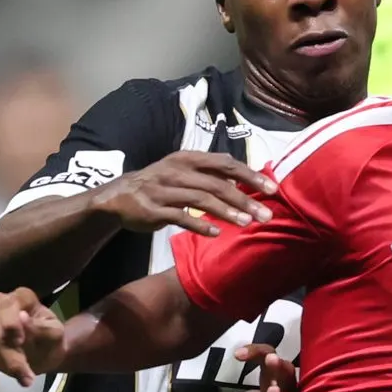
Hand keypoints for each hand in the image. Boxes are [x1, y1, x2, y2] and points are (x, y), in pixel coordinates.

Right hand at [0, 288, 67, 388]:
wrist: (45, 354)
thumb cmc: (50, 340)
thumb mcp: (55, 334)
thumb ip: (40, 327)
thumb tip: (21, 317)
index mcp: (20, 298)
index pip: (9, 305)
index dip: (12, 323)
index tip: (20, 341)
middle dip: (8, 355)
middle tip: (25, 377)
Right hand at [94, 151, 277, 237]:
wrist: (118, 197)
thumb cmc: (160, 184)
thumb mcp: (183, 172)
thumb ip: (211, 175)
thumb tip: (246, 181)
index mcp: (188, 158)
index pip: (225, 163)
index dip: (250, 175)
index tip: (272, 188)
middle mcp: (176, 171)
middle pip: (217, 184)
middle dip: (245, 199)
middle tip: (266, 214)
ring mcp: (164, 190)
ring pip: (201, 200)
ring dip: (226, 212)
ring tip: (246, 223)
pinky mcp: (154, 210)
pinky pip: (180, 218)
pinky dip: (199, 225)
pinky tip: (216, 233)